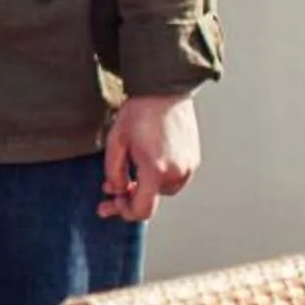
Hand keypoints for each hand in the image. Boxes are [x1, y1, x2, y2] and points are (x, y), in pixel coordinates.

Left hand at [100, 93, 198, 221]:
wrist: (165, 92)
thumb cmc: (139, 113)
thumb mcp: (116, 141)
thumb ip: (114, 171)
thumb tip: (116, 191)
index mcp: (156, 170)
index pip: (143, 209)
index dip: (125, 212)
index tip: (110, 206)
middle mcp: (177, 173)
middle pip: (152, 199)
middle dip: (130, 196)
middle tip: (110, 190)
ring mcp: (189, 167)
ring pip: (163, 190)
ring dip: (145, 186)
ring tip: (128, 171)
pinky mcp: (194, 160)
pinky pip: (175, 178)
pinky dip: (159, 176)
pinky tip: (145, 162)